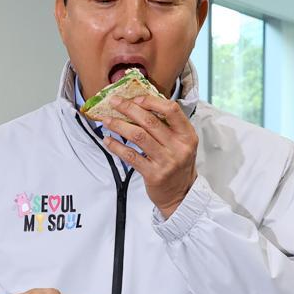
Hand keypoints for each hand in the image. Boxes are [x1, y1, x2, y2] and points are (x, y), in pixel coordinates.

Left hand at [100, 90, 198, 214]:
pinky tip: (108, 140)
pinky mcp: (153, 174)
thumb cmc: (178, 164)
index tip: (135, 98)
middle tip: (114, 102)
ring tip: (107, 120)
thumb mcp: (182, 143)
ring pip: (138, 136)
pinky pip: (131, 156)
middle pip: (150, 121)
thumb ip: (168, 126)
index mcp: (187, 135)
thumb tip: (141, 105)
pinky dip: (117, 146)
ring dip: (119, 125)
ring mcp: (166, 161)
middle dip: (128, 109)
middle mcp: (178, 147)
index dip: (152, 101)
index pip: (172, 110)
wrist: (181, 194)